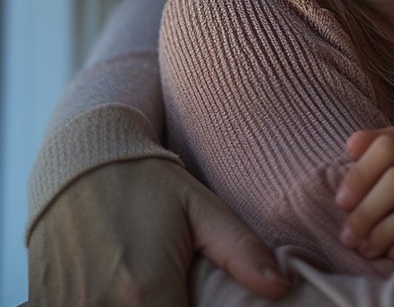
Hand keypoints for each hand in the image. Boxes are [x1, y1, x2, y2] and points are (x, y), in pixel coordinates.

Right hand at [28, 157, 289, 304]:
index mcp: (147, 294)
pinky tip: (122, 289)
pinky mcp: (49, 306)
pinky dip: (109, 306)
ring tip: (156, 286)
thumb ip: (242, 251)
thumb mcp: (202, 208)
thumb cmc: (148, 183)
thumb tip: (282, 286)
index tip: (205, 302)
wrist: (80, 163)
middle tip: (182, 289)